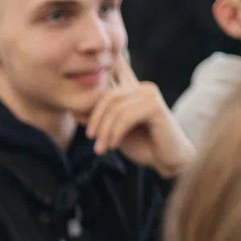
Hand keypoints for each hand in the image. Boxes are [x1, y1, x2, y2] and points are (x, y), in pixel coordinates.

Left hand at [84, 53, 194, 177]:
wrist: (166, 161)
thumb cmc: (142, 145)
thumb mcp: (112, 132)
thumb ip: (97, 121)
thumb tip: (74, 112)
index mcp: (132, 90)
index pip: (109, 79)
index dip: (93, 90)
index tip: (77, 112)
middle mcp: (142, 87)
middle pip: (107, 96)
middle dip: (95, 119)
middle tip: (91, 139)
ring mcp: (150, 94)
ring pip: (115, 108)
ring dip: (104, 131)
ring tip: (101, 148)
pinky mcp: (156, 106)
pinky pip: (125, 117)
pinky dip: (115, 133)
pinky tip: (113, 145)